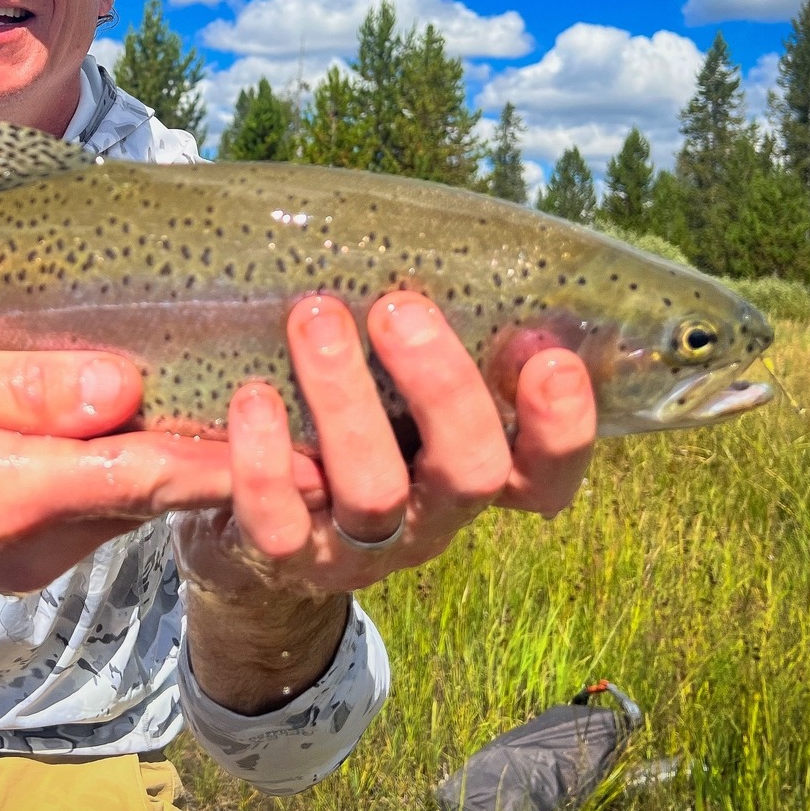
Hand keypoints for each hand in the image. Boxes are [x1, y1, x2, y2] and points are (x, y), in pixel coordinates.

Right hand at [0, 336, 323, 657]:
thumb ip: (18, 387)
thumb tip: (118, 383)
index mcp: (14, 493)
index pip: (150, 475)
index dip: (234, 458)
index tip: (311, 443)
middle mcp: (44, 539)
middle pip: (159, 489)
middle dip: (232, 448)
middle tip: (312, 395)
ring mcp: (42, 555)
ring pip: (138, 500)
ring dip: (192, 458)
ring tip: (258, 394)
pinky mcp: (36, 554)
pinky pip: (108, 507)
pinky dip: (146, 470)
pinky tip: (166, 423)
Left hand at [175, 291, 594, 712]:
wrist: (247, 522)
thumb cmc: (335, 420)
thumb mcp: (389, 386)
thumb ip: (424, 338)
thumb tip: (440, 249)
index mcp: (469, 472)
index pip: (546, 473)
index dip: (562, 428)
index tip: (550, 357)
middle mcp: (430, 519)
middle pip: (471, 472)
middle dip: (443, 385)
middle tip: (399, 308)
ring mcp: (362, 548)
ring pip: (375, 490)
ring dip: (346, 398)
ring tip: (316, 318)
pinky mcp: (289, 560)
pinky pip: (280, 526)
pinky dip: (266, 462)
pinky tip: (253, 398)